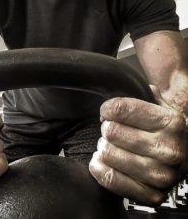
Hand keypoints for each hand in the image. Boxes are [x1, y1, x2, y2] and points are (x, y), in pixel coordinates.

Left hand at [89, 86, 187, 205]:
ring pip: (109, 154)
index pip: (121, 109)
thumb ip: (141, 92)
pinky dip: (99, 168)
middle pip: (112, 131)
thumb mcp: (159, 104)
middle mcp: (169, 149)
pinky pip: (110, 179)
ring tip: (109, 145)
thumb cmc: (165, 127)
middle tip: (111, 131)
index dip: (107, 108)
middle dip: (107, 128)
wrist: (185, 154)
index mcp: (171, 122)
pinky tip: (102, 160)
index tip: (107, 111)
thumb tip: (117, 83)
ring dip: (103, 147)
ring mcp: (162, 175)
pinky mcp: (151, 195)